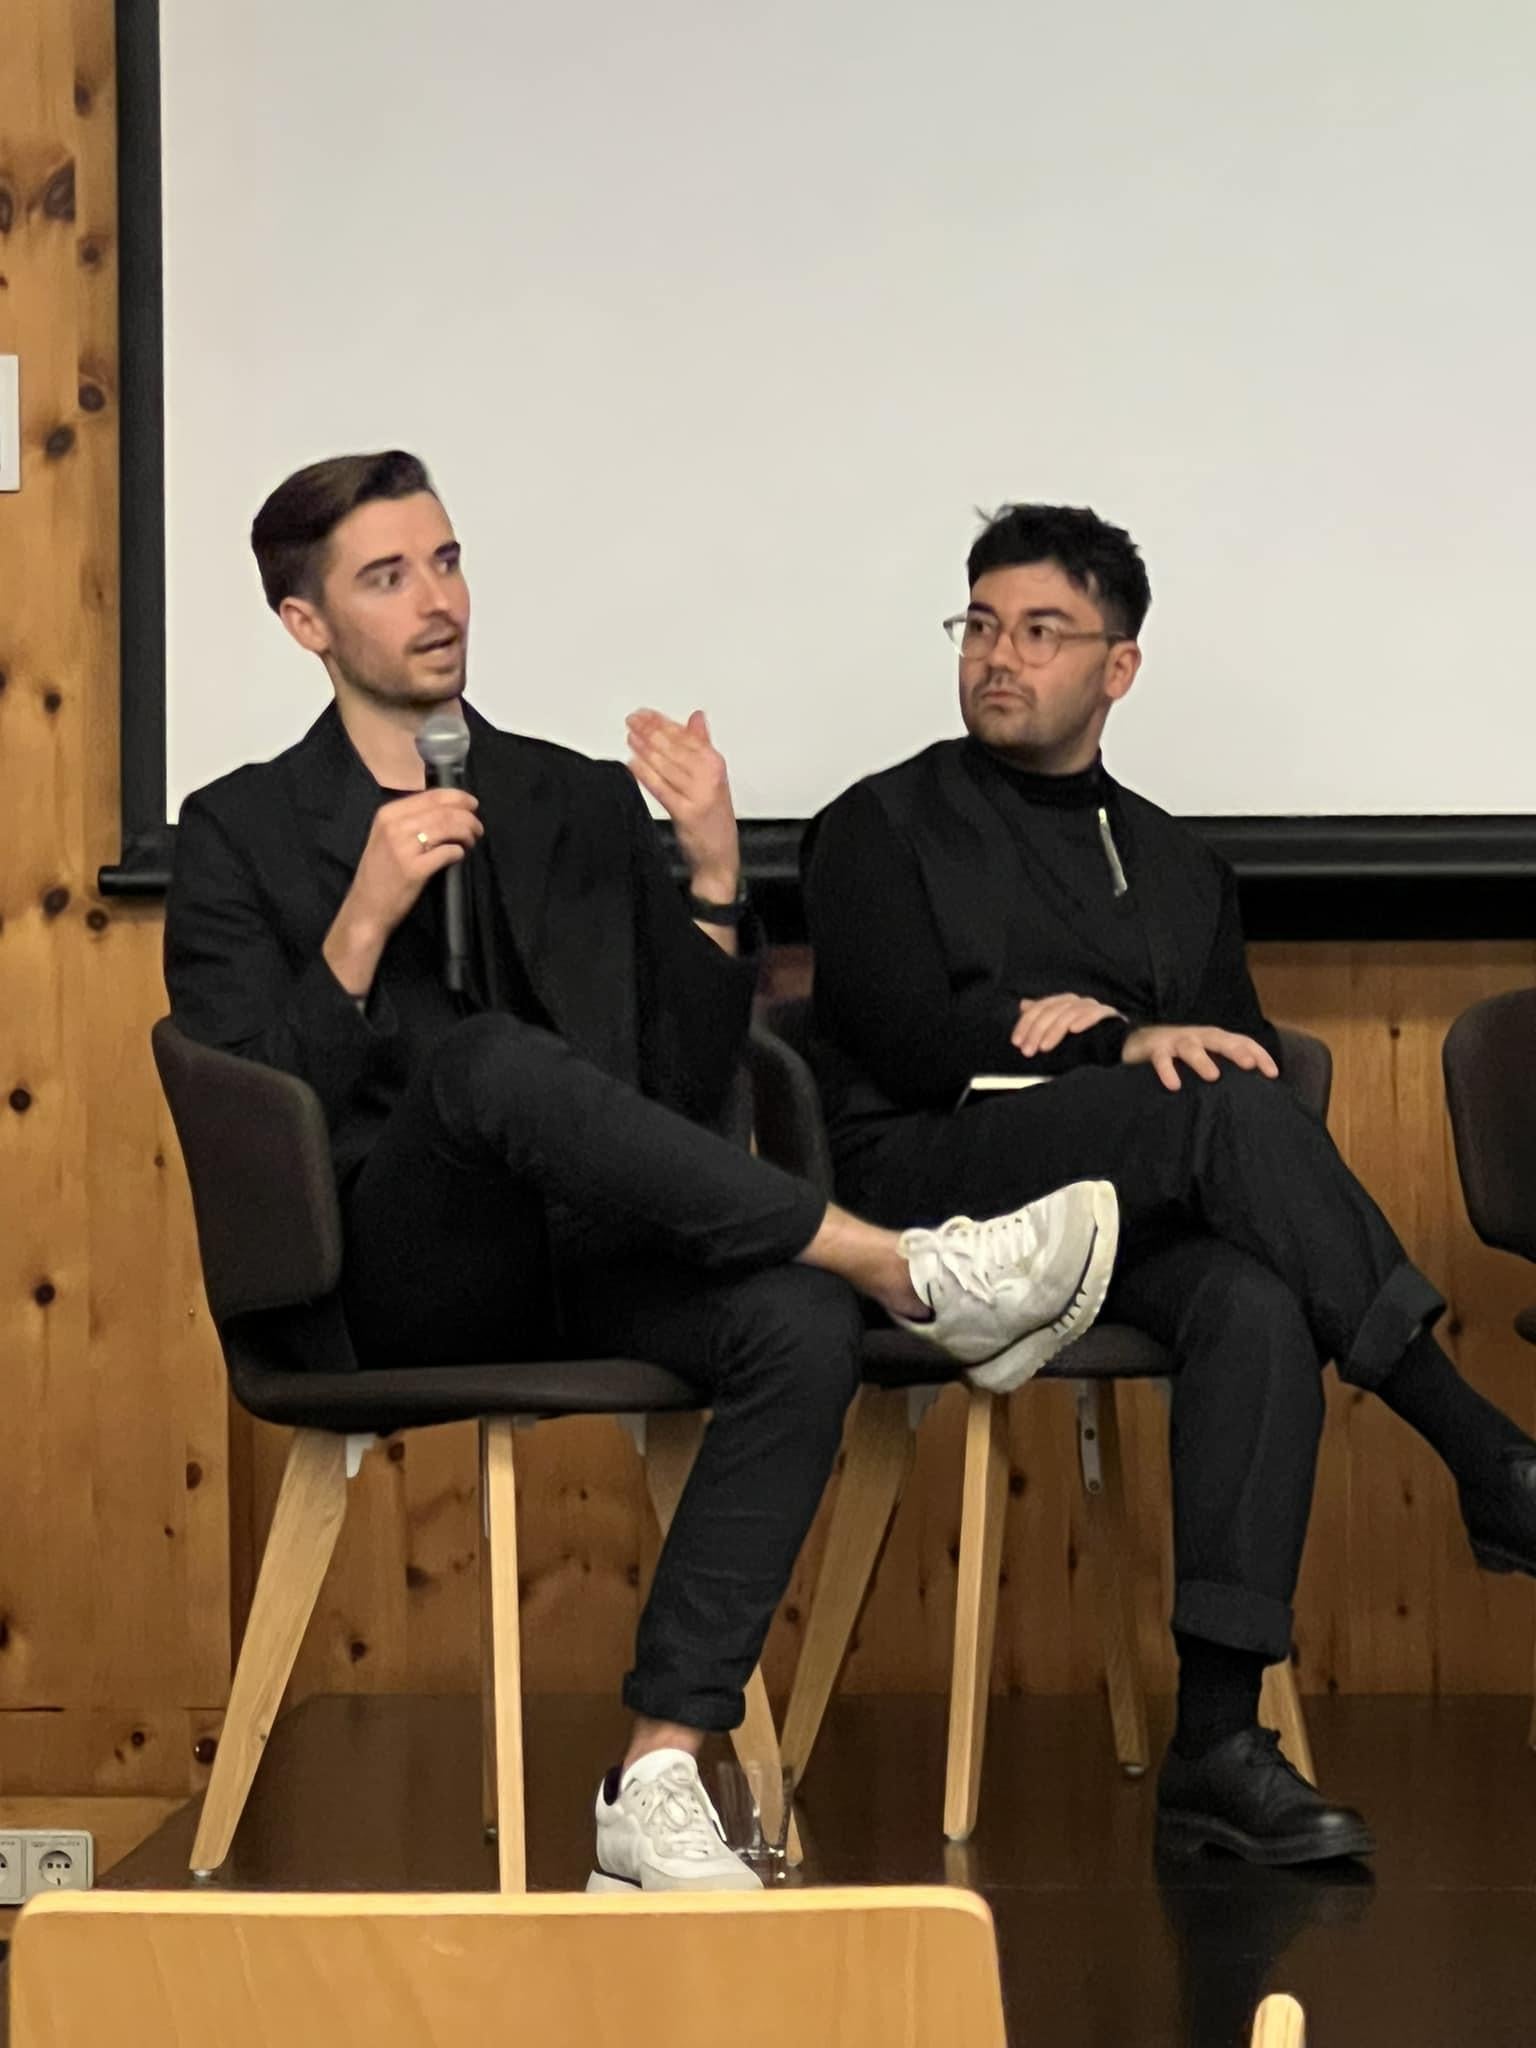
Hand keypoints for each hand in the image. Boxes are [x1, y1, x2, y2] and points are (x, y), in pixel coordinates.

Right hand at [323, 789, 481, 994]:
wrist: (366, 908)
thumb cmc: (380, 873)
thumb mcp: (387, 837)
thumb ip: (411, 820)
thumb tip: (448, 808)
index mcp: (388, 814)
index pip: (432, 796)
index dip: (458, 798)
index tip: (473, 805)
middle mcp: (394, 826)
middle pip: (444, 811)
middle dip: (468, 818)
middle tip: (477, 829)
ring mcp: (403, 848)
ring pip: (449, 828)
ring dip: (467, 833)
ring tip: (471, 841)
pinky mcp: (414, 869)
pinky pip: (448, 853)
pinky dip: (459, 852)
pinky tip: (459, 856)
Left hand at [626, 707, 739, 900]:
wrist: (720, 855)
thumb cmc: (714, 818)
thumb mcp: (713, 777)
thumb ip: (702, 745)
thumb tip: (696, 718)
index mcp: (716, 764)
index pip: (686, 736)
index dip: (663, 722)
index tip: (646, 714)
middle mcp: (709, 777)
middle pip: (675, 747)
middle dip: (650, 731)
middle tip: (633, 720)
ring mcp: (698, 795)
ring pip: (666, 765)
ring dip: (645, 748)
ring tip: (630, 737)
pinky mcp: (685, 813)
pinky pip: (661, 789)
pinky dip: (646, 775)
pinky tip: (632, 764)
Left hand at [1011, 993, 1124, 1056]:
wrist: (1119, 1045)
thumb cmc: (1085, 1040)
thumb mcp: (1059, 1032)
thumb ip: (1043, 1018)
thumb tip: (1023, 1004)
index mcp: (1063, 1003)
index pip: (1040, 1008)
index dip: (1025, 1024)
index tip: (1016, 1042)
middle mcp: (1077, 1001)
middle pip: (1052, 1011)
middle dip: (1036, 1031)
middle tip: (1027, 1050)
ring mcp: (1093, 1006)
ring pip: (1069, 1013)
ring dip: (1055, 1031)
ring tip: (1044, 1047)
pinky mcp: (1109, 1013)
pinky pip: (1095, 1013)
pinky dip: (1084, 1020)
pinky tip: (1074, 1030)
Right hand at [1122, 1023, 1278, 1091]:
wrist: (1137, 1041)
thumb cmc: (1179, 1055)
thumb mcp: (1205, 1057)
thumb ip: (1225, 1068)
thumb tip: (1254, 1090)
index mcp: (1215, 1038)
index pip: (1242, 1041)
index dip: (1260, 1055)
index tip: (1273, 1074)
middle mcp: (1198, 1036)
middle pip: (1220, 1039)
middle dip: (1236, 1051)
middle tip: (1249, 1065)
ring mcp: (1176, 1041)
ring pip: (1191, 1047)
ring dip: (1202, 1060)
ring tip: (1213, 1076)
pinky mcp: (1154, 1049)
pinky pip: (1162, 1059)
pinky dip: (1167, 1071)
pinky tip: (1174, 1085)